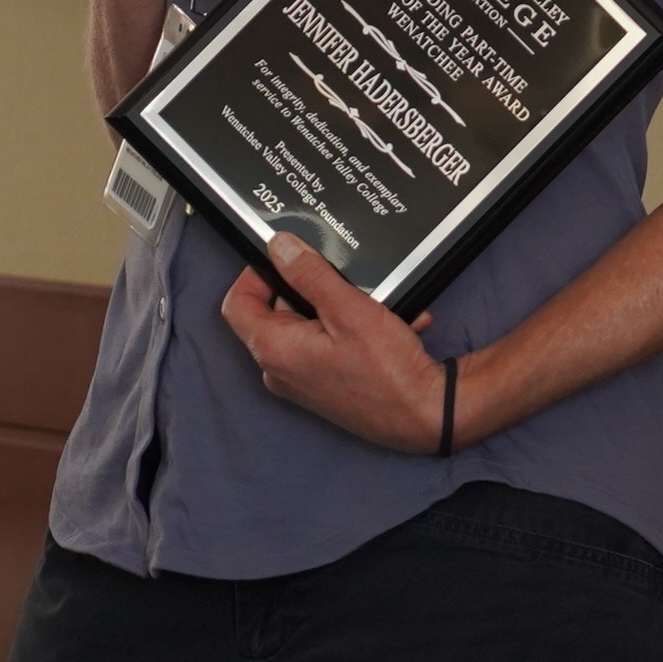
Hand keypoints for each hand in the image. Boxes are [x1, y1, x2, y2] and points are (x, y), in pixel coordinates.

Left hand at [221, 236, 451, 451]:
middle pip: (277, 312)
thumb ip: (309, 275)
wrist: (425, 414)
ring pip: (309, 327)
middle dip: (314, 289)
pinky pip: (329, 346)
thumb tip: (279, 247)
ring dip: (343, 309)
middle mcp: (280, 371)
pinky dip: (356, 331)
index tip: (284, 257)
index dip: (254, 274)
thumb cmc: (386, 370)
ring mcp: (302, 381)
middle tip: (347, 279)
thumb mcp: (348, 309)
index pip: (237, 304)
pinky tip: (391, 325)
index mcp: (273, 351)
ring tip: (380, 304)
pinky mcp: (325, 386)